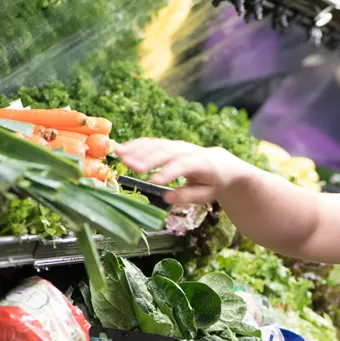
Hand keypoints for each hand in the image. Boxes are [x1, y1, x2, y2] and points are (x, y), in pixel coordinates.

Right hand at [115, 138, 254, 205]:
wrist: (219, 163)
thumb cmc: (212, 182)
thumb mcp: (206, 194)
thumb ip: (188, 196)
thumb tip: (167, 198)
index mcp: (201, 163)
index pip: (184, 166)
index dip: (169, 172)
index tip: (154, 182)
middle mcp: (187, 151)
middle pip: (166, 152)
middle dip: (148, 159)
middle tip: (131, 166)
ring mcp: (177, 146)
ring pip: (156, 145)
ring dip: (137, 149)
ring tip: (119, 155)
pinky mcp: (168, 145)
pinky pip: (151, 143)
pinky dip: (136, 145)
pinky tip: (121, 149)